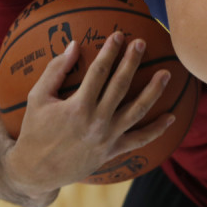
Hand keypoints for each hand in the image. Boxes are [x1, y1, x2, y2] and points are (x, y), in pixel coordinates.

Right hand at [4, 31, 175, 196]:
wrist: (36, 171)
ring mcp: (107, 138)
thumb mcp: (37, 98)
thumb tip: (74, 45)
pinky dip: (157, 129)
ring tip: (166, 74)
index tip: (118, 35)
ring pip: (137, 111)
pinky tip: (172, 116)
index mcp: (77, 107)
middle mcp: (96, 122)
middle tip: (142, 43)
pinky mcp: (113, 151)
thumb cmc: (34, 130)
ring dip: (153, 92)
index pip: (99, 72)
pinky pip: (140, 140)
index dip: (109, 51)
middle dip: (132, 62)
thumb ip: (55, 70)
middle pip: (121, 86)